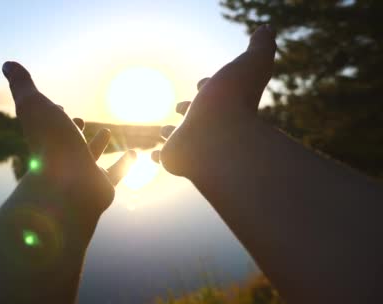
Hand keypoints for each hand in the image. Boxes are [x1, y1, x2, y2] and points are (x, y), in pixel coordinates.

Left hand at [2, 61, 135, 226]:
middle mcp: (62, 159)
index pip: (46, 125)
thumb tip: (7, 64)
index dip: (51, 114)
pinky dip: (125, 164)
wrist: (68, 186)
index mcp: (46, 140)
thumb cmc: (49, 144)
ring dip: (97, 145)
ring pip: (89, 158)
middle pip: (66, 143)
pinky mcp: (101, 187)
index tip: (57, 106)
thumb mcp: (34, 105)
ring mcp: (81, 174)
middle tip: (78, 120)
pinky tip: (134, 154)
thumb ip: (22, 85)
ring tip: (105, 131)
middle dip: (72, 130)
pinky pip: (115, 175)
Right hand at [152, 25, 276, 178]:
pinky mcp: (175, 158)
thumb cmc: (233, 102)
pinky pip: (164, 158)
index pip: (215, 92)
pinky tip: (152, 156)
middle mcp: (208, 124)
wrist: (220, 141)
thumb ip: (260, 47)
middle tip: (181, 107)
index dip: (208, 85)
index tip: (202, 82)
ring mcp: (191, 142)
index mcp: (223, 102)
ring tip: (164, 131)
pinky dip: (157, 157)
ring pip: (179, 137)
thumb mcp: (251, 64)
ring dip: (171, 133)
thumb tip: (267, 30)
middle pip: (197, 115)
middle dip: (189, 108)